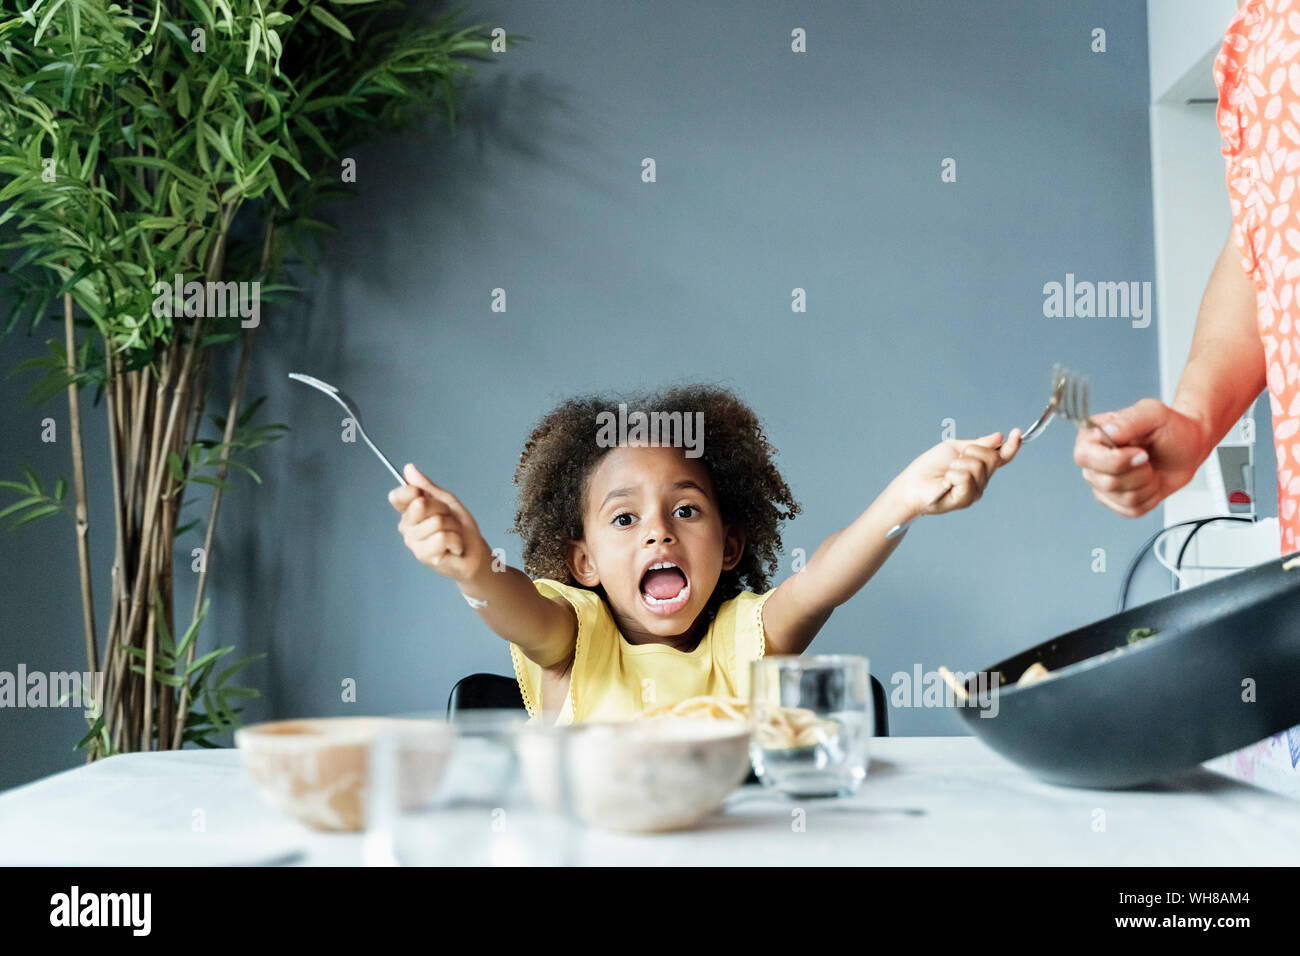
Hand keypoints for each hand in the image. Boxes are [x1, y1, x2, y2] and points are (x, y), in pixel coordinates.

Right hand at [388, 463, 491, 583]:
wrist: (474, 552)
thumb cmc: (460, 528)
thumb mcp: (446, 501)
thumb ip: (427, 487)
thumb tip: (408, 469)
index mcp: (409, 511)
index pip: (397, 496)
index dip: (412, 491)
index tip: (424, 496)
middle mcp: (406, 527)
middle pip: (421, 504)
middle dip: (443, 509)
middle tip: (449, 520)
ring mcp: (413, 542)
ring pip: (435, 521)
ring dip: (452, 526)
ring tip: (453, 535)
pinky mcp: (423, 556)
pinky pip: (442, 537)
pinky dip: (455, 540)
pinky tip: (453, 547)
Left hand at [894, 429, 1021, 518]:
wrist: (911, 485)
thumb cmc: (930, 467)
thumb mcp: (954, 448)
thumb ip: (977, 444)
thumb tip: (998, 437)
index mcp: (980, 467)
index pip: (1002, 457)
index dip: (1012, 445)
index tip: (1017, 432)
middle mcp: (982, 481)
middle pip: (991, 457)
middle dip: (972, 450)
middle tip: (955, 458)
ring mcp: (975, 492)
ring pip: (979, 466)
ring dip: (958, 464)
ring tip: (947, 472)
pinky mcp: (965, 500)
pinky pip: (966, 478)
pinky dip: (953, 474)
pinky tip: (946, 481)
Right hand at [1074, 398, 1209, 517]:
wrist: (1188, 448)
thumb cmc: (1169, 428)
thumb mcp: (1152, 413)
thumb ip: (1129, 420)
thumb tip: (1107, 432)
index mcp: (1091, 437)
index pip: (1084, 456)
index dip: (1114, 460)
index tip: (1141, 453)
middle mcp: (1092, 463)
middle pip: (1106, 482)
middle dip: (1138, 472)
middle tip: (1148, 457)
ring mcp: (1102, 485)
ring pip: (1122, 497)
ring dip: (1147, 483)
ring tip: (1151, 468)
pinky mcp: (1117, 502)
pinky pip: (1132, 509)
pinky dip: (1150, 497)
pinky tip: (1152, 481)